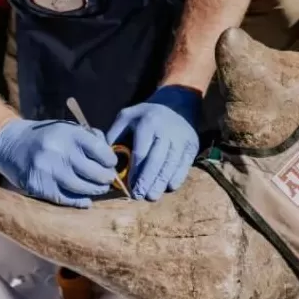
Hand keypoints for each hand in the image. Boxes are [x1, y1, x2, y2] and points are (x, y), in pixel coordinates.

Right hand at [0, 119, 118, 207]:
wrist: (11, 144)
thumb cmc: (46, 136)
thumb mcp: (67, 128)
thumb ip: (90, 139)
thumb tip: (110, 158)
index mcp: (69, 133)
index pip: (100, 150)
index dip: (110, 160)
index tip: (112, 164)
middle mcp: (59, 151)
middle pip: (94, 172)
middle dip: (106, 178)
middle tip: (109, 179)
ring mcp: (48, 170)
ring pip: (82, 188)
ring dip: (95, 190)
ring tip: (100, 188)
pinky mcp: (38, 186)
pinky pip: (65, 199)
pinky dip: (79, 201)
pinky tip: (85, 199)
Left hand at [107, 85, 200, 200]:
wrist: (178, 102)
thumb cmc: (146, 115)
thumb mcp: (126, 117)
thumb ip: (114, 135)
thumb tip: (107, 160)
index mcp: (148, 123)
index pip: (141, 152)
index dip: (135, 171)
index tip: (129, 186)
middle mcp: (166, 130)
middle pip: (157, 160)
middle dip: (148, 180)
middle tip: (139, 196)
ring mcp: (181, 138)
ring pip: (171, 164)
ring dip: (161, 182)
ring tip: (152, 196)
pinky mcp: (192, 145)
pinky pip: (184, 165)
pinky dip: (177, 177)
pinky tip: (168, 187)